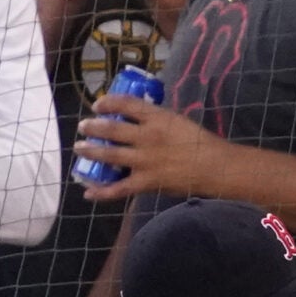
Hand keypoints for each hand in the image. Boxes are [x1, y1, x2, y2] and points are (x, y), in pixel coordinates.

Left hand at [74, 87, 206, 199]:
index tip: (98, 104)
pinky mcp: (147, 182)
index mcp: (157, 118)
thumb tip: (139, 119)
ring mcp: (144, 160)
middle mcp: (147, 136)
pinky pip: (119, 188)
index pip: (125, 104)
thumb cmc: (201, 143)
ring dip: (90, 150)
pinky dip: (102, 192)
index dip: (108, 102)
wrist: (216, 168)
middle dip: (92, 127)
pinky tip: (88, 193)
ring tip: (79, 148)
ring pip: (109, 155)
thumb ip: (158, 120)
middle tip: (83, 126)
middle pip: (111, 128)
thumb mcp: (179, 121)